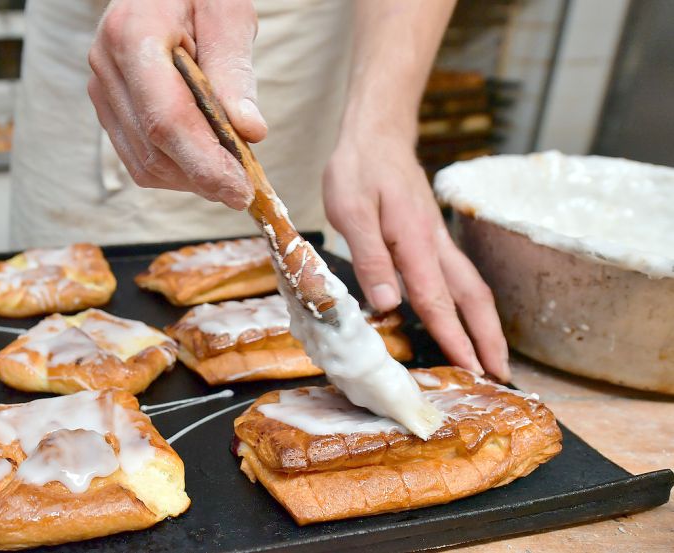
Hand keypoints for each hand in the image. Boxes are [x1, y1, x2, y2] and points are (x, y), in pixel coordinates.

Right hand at [87, 0, 265, 208]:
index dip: (205, 164)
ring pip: (145, 163)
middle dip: (204, 176)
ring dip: (190, 177)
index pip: (167, 120)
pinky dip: (175, 168)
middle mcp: (107, 65)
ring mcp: (101, 87)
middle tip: (249, 185)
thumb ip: (235, 71)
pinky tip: (205, 157)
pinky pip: (138, 156)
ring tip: (230, 167)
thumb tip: (249, 133)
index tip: (242, 192)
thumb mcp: (228, 12)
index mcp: (134, 36)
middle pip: (155, 149)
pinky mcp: (106, 104)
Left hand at [323, 133, 510, 380]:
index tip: (472, 368)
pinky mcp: (432, 235)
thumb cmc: (357, 170)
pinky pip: (458, 275)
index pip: (437, 300)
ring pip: (471, 286)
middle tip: (501, 375)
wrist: (376, 134)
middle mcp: (434, 243)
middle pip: (472, 297)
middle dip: (488, 338)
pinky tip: (465, 318)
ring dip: (484, 323)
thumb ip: (370, 259)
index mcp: (414, 241)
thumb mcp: (350, 212)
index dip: (454, 337)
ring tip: (492, 356)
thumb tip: (387, 306)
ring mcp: (437, 239)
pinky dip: (469, 303)